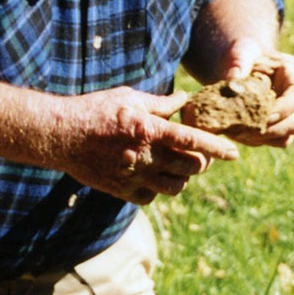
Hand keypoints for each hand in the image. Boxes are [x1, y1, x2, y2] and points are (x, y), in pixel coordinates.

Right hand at [55, 86, 240, 204]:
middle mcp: (145, 156)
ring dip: (182, 177)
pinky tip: (151, 175)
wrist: (59, 135)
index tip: (234, 154)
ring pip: (176, 187)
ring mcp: (133, 176)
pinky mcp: (121, 191)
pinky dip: (157, 189)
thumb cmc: (94, 110)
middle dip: (201, 161)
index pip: (193, 141)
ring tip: (175, 165)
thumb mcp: (129, 97)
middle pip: (191, 167)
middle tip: (197, 153)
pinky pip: (151, 197)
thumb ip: (160, 103)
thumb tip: (184, 100)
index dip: (217, 148)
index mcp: (149, 130)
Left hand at [219, 40, 293, 148]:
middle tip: (241, 130)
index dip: (283, 109)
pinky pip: (272, 142)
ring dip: (260, 138)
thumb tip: (233, 80)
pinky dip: (255, 141)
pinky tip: (234, 133)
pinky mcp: (279, 128)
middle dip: (269, 129)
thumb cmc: (244, 54)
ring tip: (234, 132)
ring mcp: (291, 116)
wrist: (241, 64)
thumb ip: (239, 61)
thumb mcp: (241, 50)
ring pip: (284, 137)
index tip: (262, 116)